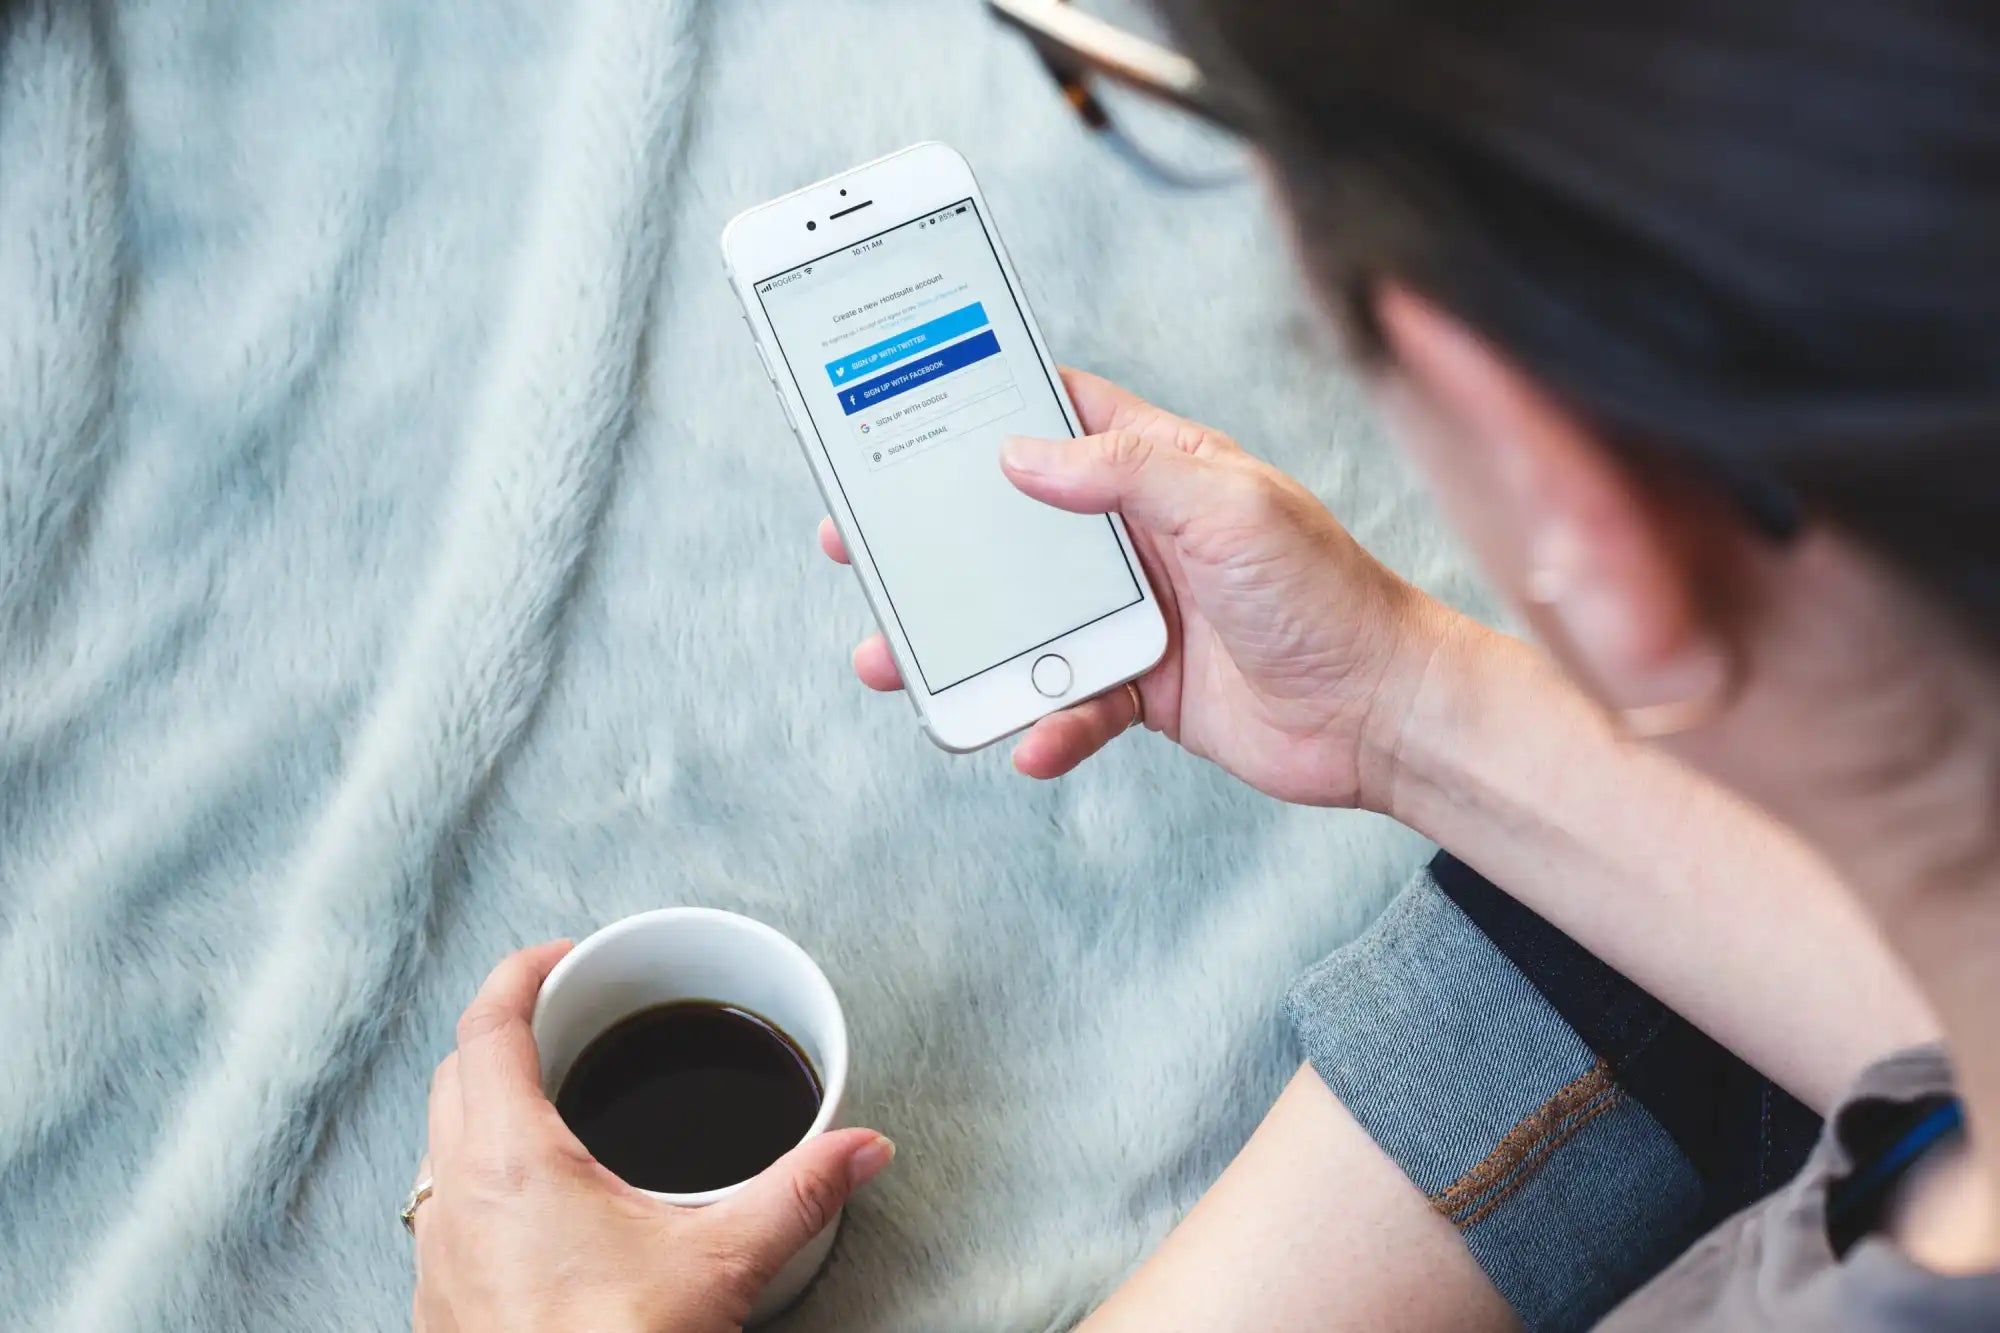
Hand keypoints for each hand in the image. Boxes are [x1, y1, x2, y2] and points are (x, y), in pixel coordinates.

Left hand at [411, 942, 893, 1332]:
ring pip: (444, 1140)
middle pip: (457, 1072)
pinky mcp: (443, 1301)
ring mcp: (437, 1253)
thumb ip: (797, 1192)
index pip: (487, 1025)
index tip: (565, 957)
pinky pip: (448, 1204)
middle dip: (510, 1031)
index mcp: (509, 1160)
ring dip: (490, 1103)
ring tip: (563, 1105)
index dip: (521, 973)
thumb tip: (861, 1147)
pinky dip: (485, 1173)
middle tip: (573, 1020)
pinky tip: (547, 1208)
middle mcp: (454, 1196)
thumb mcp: (721, 1266)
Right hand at [817, 369, 1451, 807]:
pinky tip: (1030, 742)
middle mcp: (1138, 537)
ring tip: (892, 661)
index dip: (986, 406)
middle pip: (1012, 527)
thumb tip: (1021, 455)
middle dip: (934, 537)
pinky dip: (1045, 724)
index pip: (1059, 415)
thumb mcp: (1227, 504)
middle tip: (857, 541)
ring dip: (958, 644)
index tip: (906, 405)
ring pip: (1021, 622)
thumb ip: (1126, 469)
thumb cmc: (1324, 590)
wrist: (1380, 711)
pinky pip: (1071, 703)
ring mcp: (1134, 614)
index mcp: (1160, 470)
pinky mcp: (1140, 687)